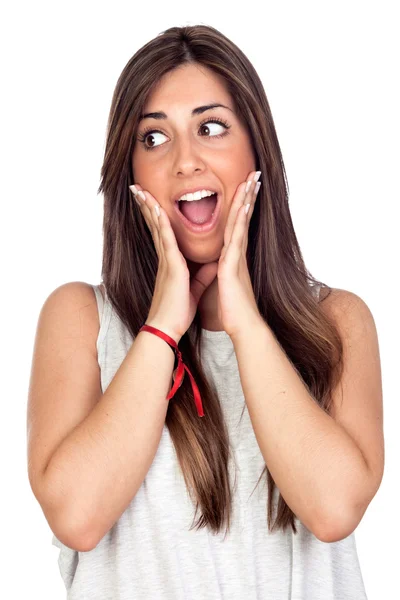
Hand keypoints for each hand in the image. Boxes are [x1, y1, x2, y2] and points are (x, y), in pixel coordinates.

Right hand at [129, 184, 217, 342]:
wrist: (168, 328)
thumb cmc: (177, 311)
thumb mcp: (194, 289)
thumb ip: (202, 275)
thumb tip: (212, 265)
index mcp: (171, 263)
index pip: (163, 233)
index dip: (157, 216)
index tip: (152, 200)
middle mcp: (166, 258)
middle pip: (156, 225)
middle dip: (147, 205)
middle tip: (137, 187)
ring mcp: (166, 260)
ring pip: (158, 227)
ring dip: (149, 206)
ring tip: (140, 189)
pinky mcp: (171, 266)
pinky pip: (165, 239)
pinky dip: (160, 222)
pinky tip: (155, 207)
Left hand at [216, 171, 262, 339]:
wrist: (242, 325)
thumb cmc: (235, 308)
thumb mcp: (227, 284)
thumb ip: (226, 270)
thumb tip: (225, 264)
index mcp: (233, 257)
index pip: (238, 225)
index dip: (242, 206)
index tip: (245, 188)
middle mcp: (237, 254)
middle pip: (242, 218)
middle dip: (248, 196)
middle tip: (253, 174)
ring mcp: (237, 258)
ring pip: (241, 223)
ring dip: (246, 201)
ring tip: (251, 181)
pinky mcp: (233, 266)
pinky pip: (236, 239)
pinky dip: (240, 221)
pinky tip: (243, 207)